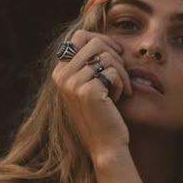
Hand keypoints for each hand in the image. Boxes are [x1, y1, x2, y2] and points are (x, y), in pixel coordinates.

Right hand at [52, 30, 132, 161]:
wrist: (106, 145)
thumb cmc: (103, 116)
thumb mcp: (90, 86)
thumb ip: (88, 64)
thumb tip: (102, 38)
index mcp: (60, 73)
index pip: (79, 36)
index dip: (102, 40)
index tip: (116, 53)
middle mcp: (62, 76)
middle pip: (94, 41)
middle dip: (114, 54)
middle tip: (122, 72)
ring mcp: (73, 83)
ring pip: (106, 56)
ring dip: (120, 72)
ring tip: (121, 90)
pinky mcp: (88, 91)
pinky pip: (112, 71)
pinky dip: (122, 84)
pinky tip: (118, 99)